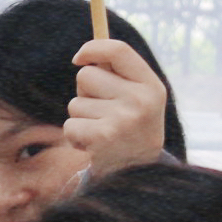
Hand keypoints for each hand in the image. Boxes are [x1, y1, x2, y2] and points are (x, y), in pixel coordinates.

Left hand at [66, 38, 169, 180]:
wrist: (139, 173)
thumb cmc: (132, 127)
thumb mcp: (138, 98)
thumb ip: (118, 74)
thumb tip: (85, 53)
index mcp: (151, 85)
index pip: (118, 50)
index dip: (92, 48)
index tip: (78, 58)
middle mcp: (140, 100)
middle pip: (86, 75)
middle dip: (85, 92)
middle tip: (103, 111)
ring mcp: (122, 119)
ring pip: (74, 103)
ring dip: (81, 117)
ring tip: (101, 130)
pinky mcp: (102, 137)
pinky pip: (70, 124)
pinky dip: (75, 135)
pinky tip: (93, 144)